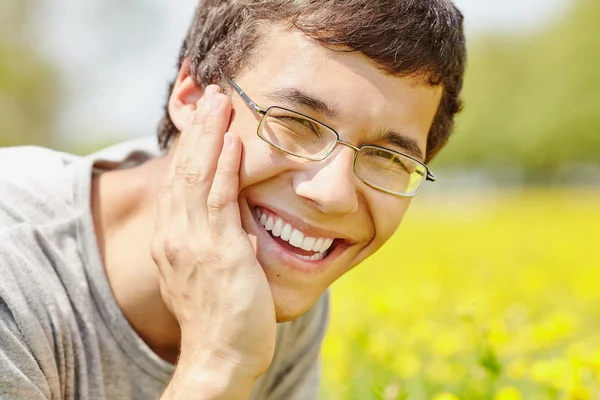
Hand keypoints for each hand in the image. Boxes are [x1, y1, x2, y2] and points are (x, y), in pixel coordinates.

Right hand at [151, 84, 275, 382]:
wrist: (219, 358)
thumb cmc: (223, 318)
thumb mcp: (214, 273)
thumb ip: (222, 242)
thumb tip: (242, 223)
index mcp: (173, 240)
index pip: (181, 184)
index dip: (192, 148)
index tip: (206, 121)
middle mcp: (175, 236)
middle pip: (185, 172)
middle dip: (199, 131)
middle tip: (214, 96)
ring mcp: (193, 243)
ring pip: (198, 178)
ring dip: (210, 137)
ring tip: (221, 103)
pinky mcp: (217, 251)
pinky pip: (219, 200)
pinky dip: (224, 168)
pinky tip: (231, 142)